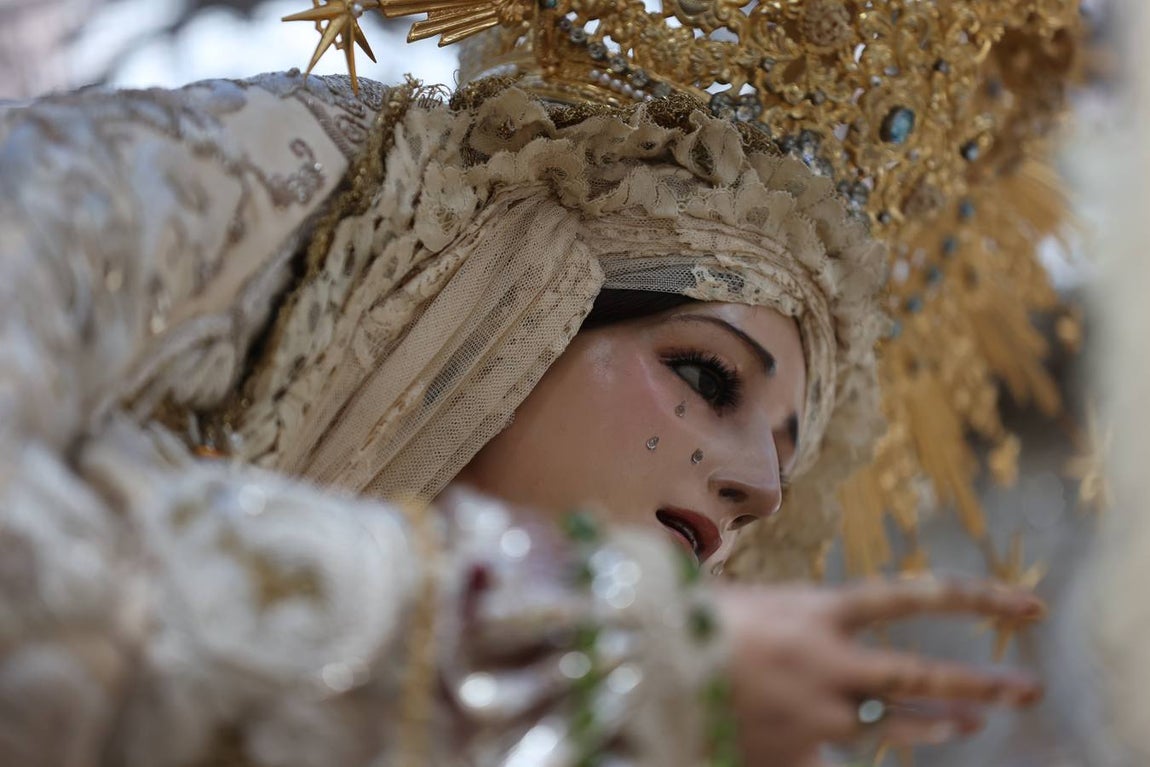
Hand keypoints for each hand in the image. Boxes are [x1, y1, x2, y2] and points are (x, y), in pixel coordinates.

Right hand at [713, 579, 1044, 766]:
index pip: (914, 597)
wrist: (641, 670)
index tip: (1024, 602)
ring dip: (937, 723)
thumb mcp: (747, 600)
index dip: (975, 598)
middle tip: (1024, 688)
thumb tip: (815, 620)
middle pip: (921, 672)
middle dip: (981, 682)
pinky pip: (834, 763)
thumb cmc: (686, 620)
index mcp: (816, 609)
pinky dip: (845, 757)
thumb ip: (794, 615)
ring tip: (970, 723)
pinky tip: (859, 755)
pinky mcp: (792, 755)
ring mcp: (814, 715)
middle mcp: (827, 661)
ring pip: (893, 723)